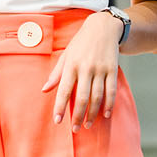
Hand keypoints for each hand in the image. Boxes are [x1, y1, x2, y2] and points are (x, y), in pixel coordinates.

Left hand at [41, 11, 123, 127]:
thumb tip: (45, 90)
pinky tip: (105, 114)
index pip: (64, 90)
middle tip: (76, 129)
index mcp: (71, 65)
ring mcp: (100, 69)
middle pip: (82, 97)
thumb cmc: (80, 43)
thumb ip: (56, 73)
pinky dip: (109, 104)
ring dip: (93, 113)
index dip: (60, 107)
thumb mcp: (66, 55)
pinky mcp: (112, 69)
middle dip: (78, 115)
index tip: (57, 121)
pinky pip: (111, 90)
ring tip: (89, 125)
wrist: (102, 27)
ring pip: (97, 96)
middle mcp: (85, 68)